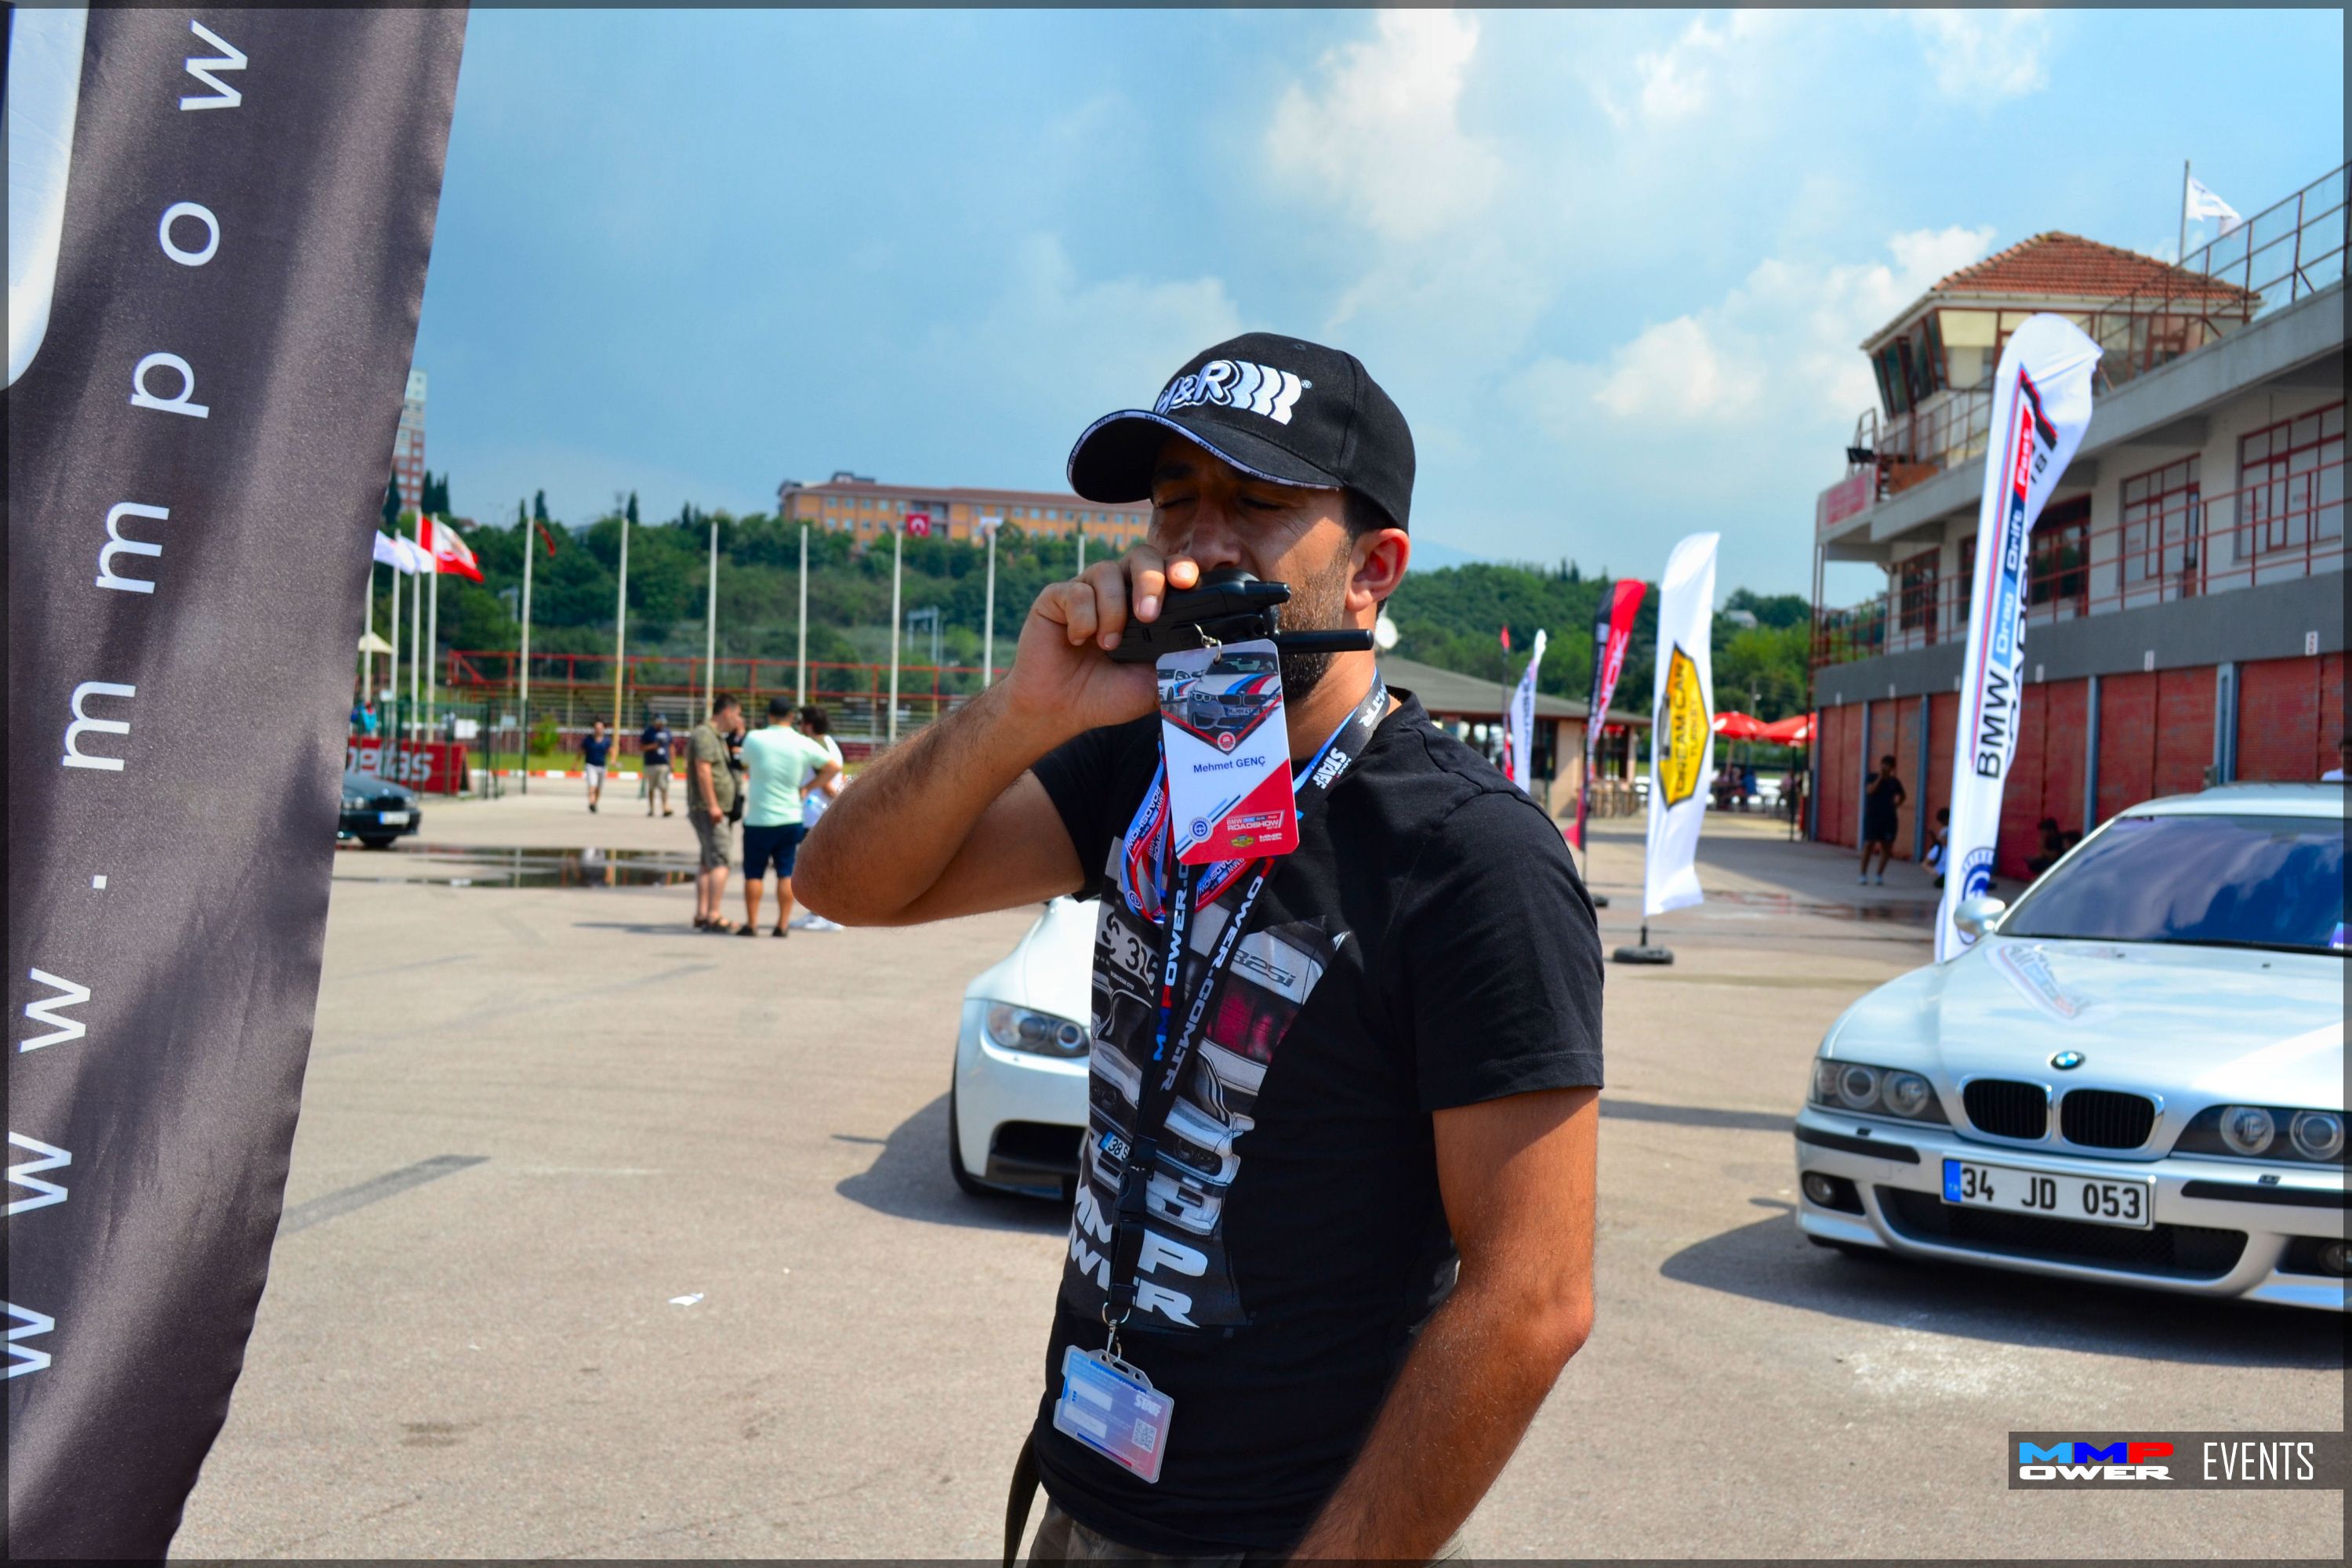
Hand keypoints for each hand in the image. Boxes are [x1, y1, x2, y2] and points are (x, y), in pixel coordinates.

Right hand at [1001, 545, 1198, 740]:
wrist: (1060, 711)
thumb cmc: (1107, 694)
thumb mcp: (1152, 685)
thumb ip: (1178, 666)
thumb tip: (1210, 655)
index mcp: (1146, 605)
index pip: (1169, 571)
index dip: (1181, 568)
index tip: (1186, 583)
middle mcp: (1118, 590)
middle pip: (1141, 556)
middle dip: (1150, 580)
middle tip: (1149, 616)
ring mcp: (1087, 590)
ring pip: (1106, 570)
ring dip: (1113, 610)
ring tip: (1109, 645)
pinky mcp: (1056, 598)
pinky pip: (1075, 591)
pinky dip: (1083, 618)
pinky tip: (1078, 641)